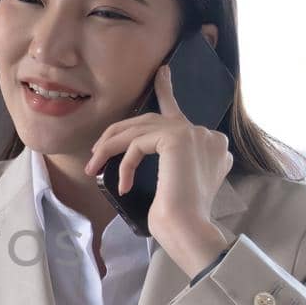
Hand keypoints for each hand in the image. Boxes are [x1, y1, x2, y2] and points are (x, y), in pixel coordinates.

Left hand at [82, 64, 233, 274]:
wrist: (189, 230)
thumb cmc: (179, 219)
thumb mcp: (174, 184)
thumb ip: (172, 162)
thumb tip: (145, 152)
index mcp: (212, 144)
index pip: (180, 115)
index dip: (166, 91)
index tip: (161, 73)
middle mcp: (208, 135)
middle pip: (154, 120)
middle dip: (120, 132)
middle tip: (97, 148)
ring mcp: (195, 134)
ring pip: (141, 130)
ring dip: (111, 147)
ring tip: (93, 165)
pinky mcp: (178, 139)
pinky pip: (138, 144)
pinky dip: (125, 163)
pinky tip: (124, 185)